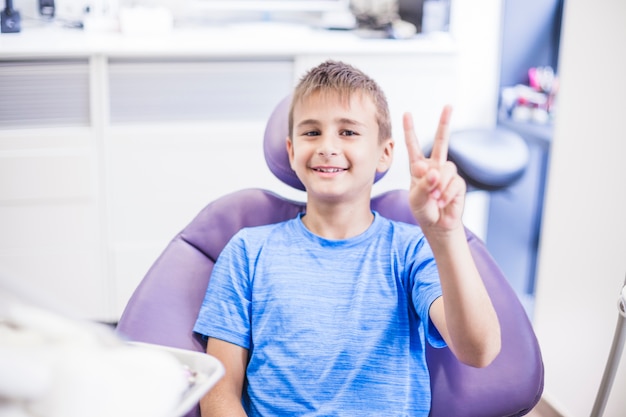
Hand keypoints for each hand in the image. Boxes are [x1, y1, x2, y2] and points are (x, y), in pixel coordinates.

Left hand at [403, 106, 465, 231]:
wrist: (438, 225)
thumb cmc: (423, 209)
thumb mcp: (416, 198)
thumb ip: (422, 185)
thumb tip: (434, 171)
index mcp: (418, 167)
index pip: (413, 146)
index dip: (410, 130)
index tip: (407, 114)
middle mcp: (434, 166)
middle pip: (441, 141)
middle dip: (445, 123)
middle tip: (449, 106)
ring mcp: (447, 174)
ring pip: (445, 169)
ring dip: (439, 185)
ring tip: (435, 198)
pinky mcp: (458, 183)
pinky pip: (453, 183)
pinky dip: (446, 194)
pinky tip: (443, 201)